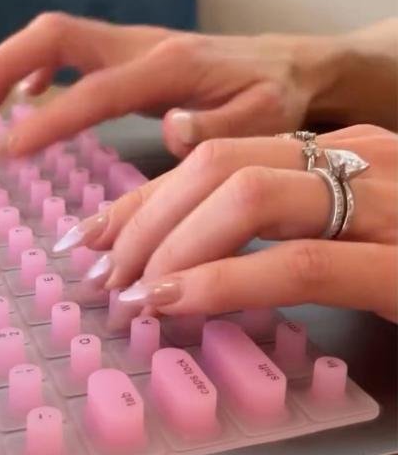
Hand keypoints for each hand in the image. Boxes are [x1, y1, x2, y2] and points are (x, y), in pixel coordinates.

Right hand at [0, 12, 337, 157]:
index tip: (1, 151)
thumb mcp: (266, 120)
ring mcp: (127, 45)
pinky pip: (64, 51)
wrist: (293, 64)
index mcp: (166, 67)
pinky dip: (31, 71)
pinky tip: (17, 101)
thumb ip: (218, 129)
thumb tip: (170, 129)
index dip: (42, 121)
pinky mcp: (123, 53)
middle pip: (52, 37)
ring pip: (50, 40)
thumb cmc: (275, 95)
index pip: (90, 91)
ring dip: (1, 68)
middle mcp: (138, 46)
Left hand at [64, 125, 397, 321]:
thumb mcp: (344, 234)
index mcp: (339, 151)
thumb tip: (176, 263)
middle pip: (216, 167)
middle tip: (98, 275)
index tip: (86, 238)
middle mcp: (362, 161)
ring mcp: (389, 207)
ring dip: (168, 247)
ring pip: (248, 197)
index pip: (212, 157)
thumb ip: (275, 232)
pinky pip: (299, 264)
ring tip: (130, 294)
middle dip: (139, 221)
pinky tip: (176, 304)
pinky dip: (223, 284)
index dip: (137, 199)